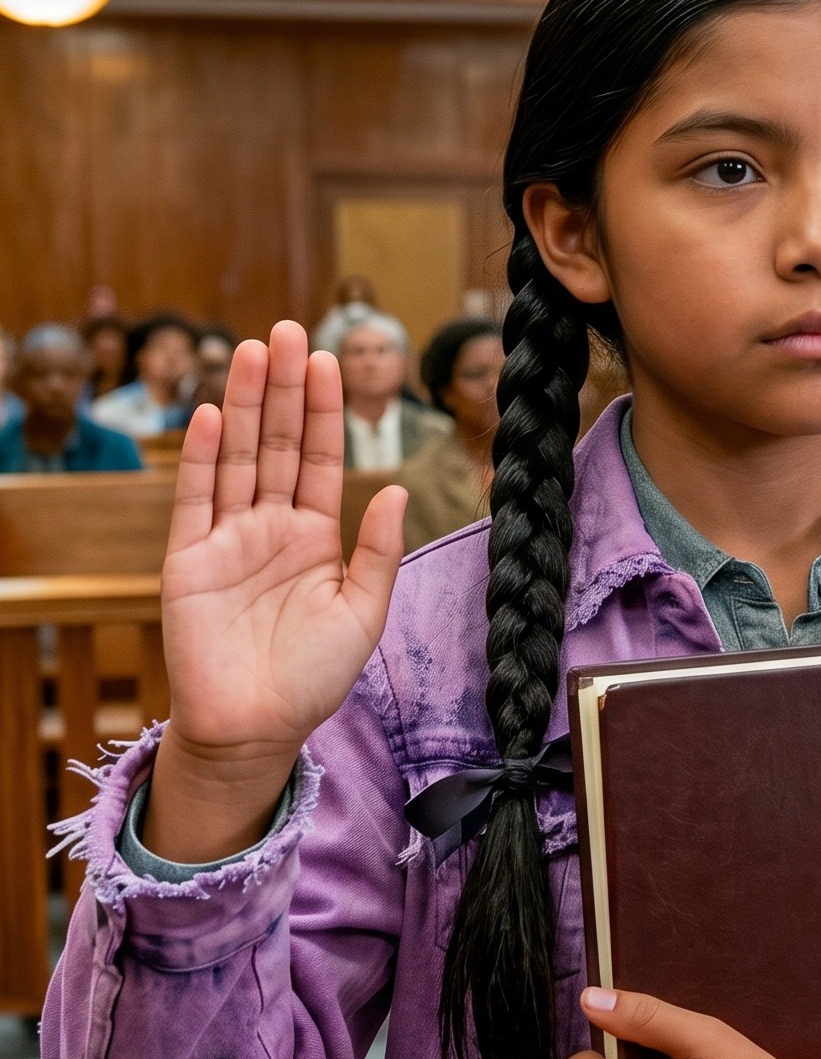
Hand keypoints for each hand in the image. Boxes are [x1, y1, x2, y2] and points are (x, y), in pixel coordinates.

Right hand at [145, 323, 405, 861]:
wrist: (257, 728)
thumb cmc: (313, 677)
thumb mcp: (363, 610)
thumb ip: (377, 550)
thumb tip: (395, 489)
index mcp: (315, 536)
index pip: (318, 457)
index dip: (322, 409)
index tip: (328, 359)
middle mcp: (269, 527)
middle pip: (275, 443)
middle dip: (282, 387)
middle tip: (288, 330)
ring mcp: (227, 540)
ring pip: (236, 457)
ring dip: (242, 404)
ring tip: (252, 351)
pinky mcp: (188, 561)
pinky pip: (195, 500)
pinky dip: (202, 458)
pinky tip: (209, 415)